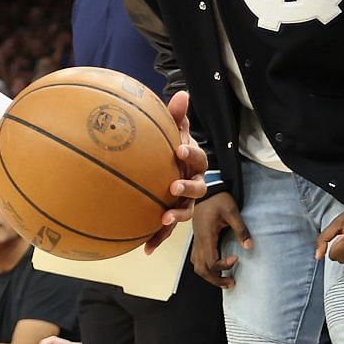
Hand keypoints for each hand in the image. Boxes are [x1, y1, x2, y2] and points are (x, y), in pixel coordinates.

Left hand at [146, 90, 211, 252]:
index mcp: (194, 163)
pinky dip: (157, 239)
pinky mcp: (170, 216)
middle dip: (187, 189)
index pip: (197, 158)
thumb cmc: (170, 147)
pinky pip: (165, 230)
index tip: (177, 150)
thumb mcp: (173, 131)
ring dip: (175, 217)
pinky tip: (146, 249)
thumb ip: (177, 116)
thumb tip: (183, 94)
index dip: (190, 154)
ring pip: (185, 212)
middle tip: (172, 187)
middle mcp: (194, 184)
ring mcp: (184, 203)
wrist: (167, 169)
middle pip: (198, 189)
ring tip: (162, 219)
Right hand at [190, 192, 251, 288]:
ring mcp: (196, 240)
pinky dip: (204, 267)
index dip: (223, 265)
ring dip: (209, 276)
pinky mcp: (197, 238)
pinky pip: (196, 258)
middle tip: (231, 283)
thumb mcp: (232, 212)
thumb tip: (249, 246)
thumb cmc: (218, 199)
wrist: (206, 188)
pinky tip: (215, 268)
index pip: (211, 261)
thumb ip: (241, 230)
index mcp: (206, 236)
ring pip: (197, 266)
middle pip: (202, 269)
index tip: (235, 259)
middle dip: (216, 279)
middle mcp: (199, 241)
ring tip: (223, 280)